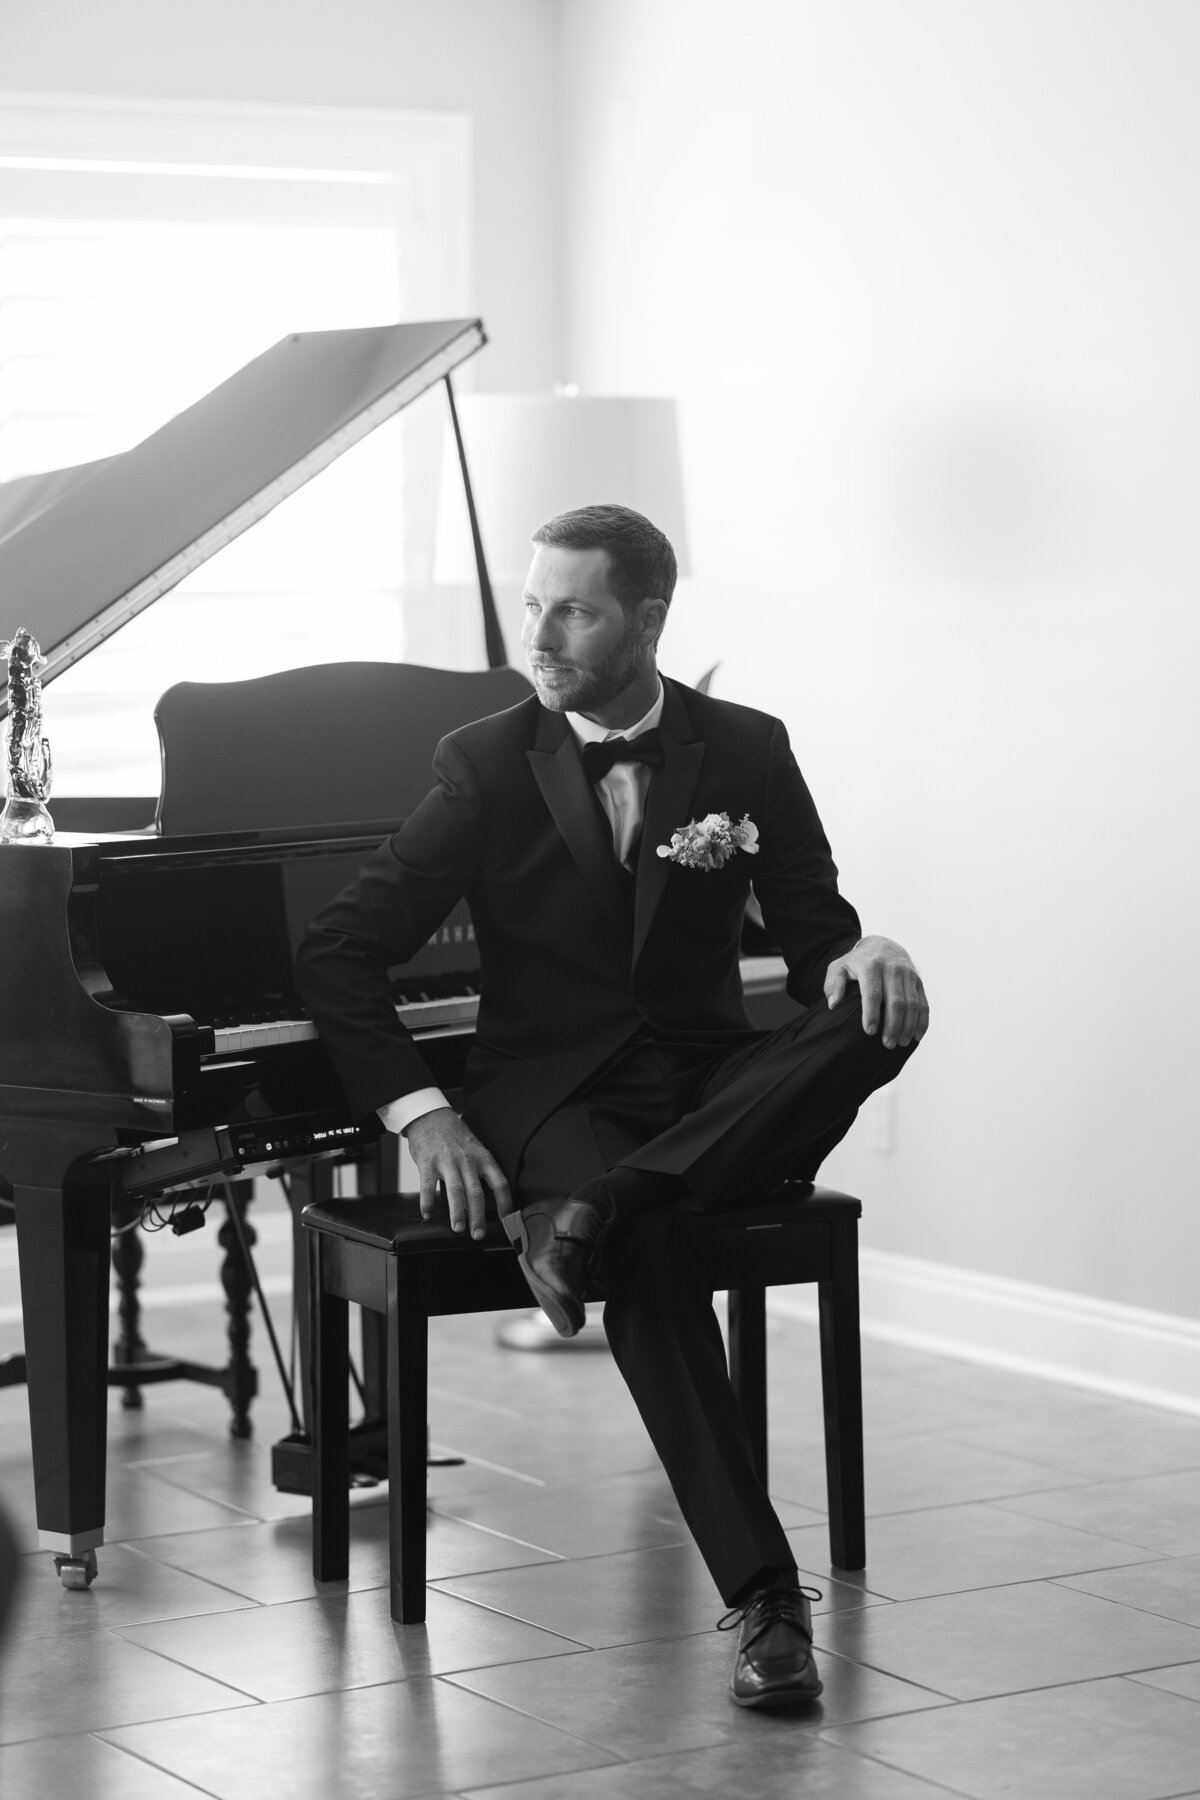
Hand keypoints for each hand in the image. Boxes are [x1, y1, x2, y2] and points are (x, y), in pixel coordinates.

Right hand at [404, 1107, 511, 1240]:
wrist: (430, 1116)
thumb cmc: (454, 1135)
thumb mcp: (474, 1148)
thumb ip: (480, 1170)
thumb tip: (484, 1200)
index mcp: (483, 1158)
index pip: (500, 1183)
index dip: (505, 1203)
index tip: (507, 1220)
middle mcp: (467, 1161)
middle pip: (476, 1192)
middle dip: (478, 1217)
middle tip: (478, 1234)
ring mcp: (447, 1161)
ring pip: (455, 1191)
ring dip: (457, 1212)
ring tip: (458, 1228)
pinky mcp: (428, 1162)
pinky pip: (428, 1186)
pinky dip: (427, 1202)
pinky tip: (427, 1214)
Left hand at [824, 935, 928, 1048]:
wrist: (882, 945)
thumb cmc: (857, 963)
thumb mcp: (839, 967)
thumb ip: (833, 984)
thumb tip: (833, 1004)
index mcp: (870, 965)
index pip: (873, 992)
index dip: (872, 1013)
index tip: (869, 1032)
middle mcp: (892, 968)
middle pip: (896, 1001)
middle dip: (893, 1025)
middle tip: (887, 1044)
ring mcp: (908, 974)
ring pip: (912, 1004)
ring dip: (908, 1026)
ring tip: (900, 1044)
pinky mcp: (918, 981)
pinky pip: (923, 1003)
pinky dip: (922, 1021)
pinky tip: (916, 1036)